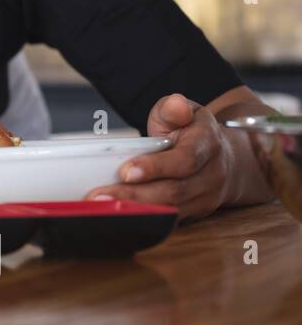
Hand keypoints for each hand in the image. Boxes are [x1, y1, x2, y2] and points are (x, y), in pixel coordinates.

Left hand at [86, 94, 232, 220]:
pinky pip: (166, 220)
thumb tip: (176, 104)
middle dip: (134, 195)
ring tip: (101, 206)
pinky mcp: (193, 214)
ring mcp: (204, 199)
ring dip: (133, 210)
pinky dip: (140, 219)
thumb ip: (174, 109)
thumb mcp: (186, 112)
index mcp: (208, 145)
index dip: (156, 167)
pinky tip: (115, 216)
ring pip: (169, 210)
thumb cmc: (193, 132)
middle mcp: (211, 176)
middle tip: (99, 196)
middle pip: (173, 191)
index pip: (185, 160)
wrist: (225, 160)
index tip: (126, 171)